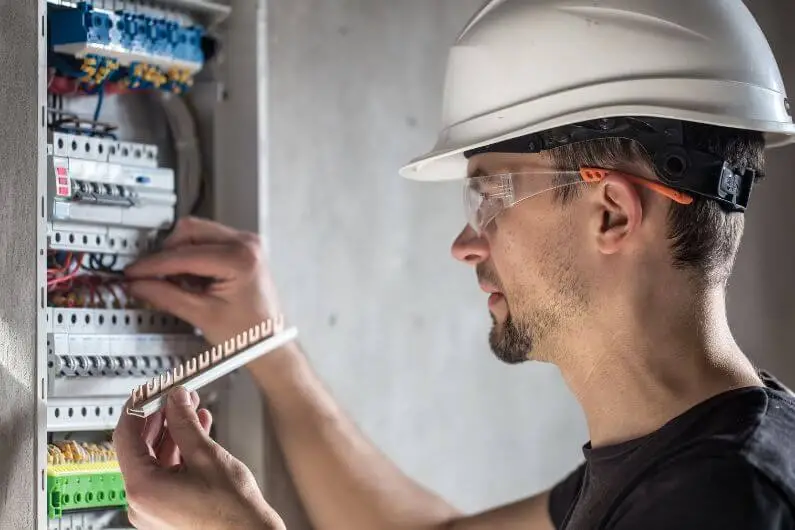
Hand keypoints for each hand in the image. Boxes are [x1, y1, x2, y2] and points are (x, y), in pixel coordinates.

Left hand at [114, 386, 284, 529]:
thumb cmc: (231, 512)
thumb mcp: (206, 455)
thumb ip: (185, 423)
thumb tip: (176, 400)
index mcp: (142, 488)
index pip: (126, 436)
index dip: (138, 408)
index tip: (149, 391)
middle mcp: (141, 502)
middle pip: (139, 448)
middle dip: (160, 419)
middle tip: (175, 397)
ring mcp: (153, 510)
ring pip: (154, 461)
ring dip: (173, 434)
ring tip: (192, 412)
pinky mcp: (167, 512)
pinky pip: (165, 476)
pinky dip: (179, 453)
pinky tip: (197, 435)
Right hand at [124, 217, 281, 344]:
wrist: (269, 342)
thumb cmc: (249, 334)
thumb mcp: (202, 315)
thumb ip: (165, 296)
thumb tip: (139, 284)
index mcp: (240, 258)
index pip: (184, 254)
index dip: (153, 265)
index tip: (133, 273)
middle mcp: (246, 243)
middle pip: (189, 231)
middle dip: (166, 254)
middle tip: (150, 276)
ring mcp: (246, 244)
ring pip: (197, 233)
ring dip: (179, 255)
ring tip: (177, 283)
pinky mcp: (242, 249)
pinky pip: (207, 242)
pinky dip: (192, 257)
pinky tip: (192, 281)